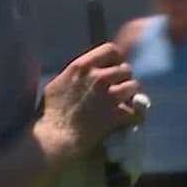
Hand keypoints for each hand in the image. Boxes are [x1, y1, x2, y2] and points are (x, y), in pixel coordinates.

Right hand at [37, 43, 142, 162]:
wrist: (55, 137)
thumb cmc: (50, 113)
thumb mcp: (58, 84)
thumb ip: (74, 75)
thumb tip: (85, 72)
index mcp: (82, 66)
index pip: (111, 50)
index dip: (115, 59)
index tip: (113, 69)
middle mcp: (98, 77)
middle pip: (125, 69)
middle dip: (123, 79)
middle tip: (118, 90)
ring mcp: (109, 95)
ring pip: (134, 87)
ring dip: (130, 96)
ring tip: (124, 104)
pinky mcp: (117, 114)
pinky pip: (136, 111)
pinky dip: (133, 116)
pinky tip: (126, 121)